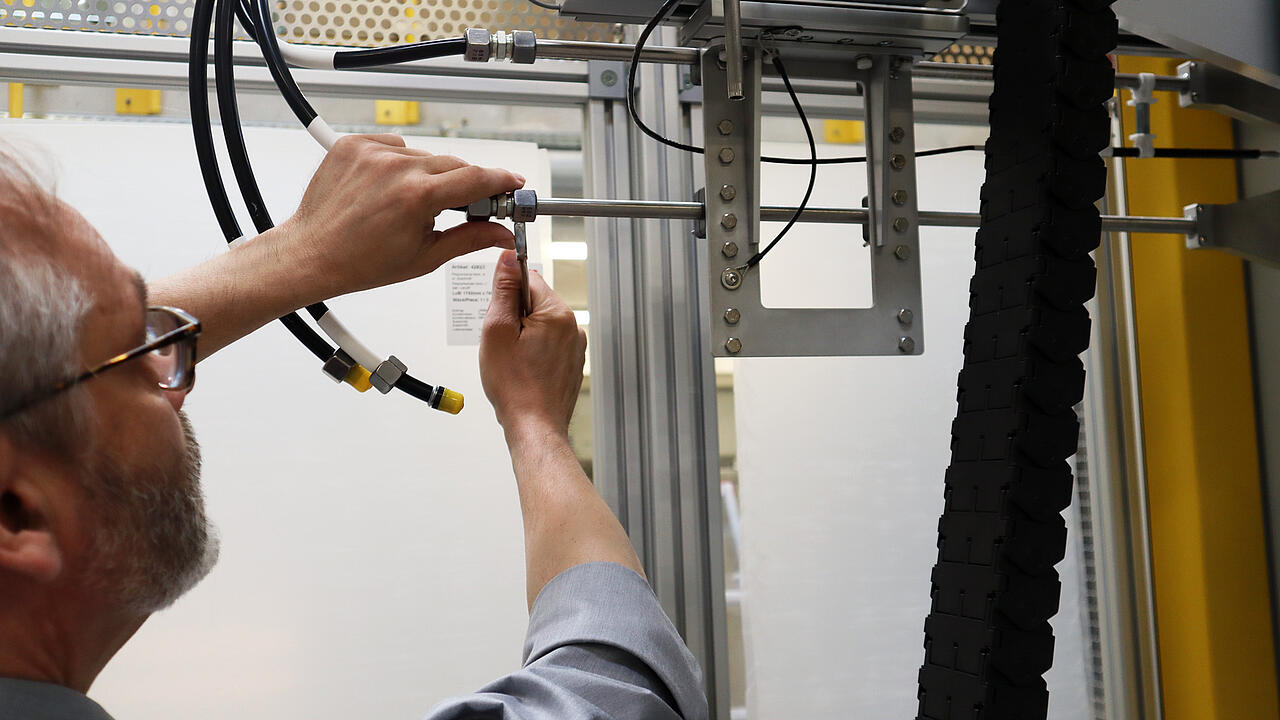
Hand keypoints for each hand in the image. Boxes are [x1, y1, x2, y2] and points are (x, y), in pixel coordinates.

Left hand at [275, 134, 524, 300]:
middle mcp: (395, 168)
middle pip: (453, 165)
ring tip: (408, 204)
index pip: (476, 178)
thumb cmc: (359, 262)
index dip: (501, 181)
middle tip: (462, 206)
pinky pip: (394, 146)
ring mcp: (372, 153)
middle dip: (464, 184)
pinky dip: (399, 163)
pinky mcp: (354, 145)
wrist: (311, 254)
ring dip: (428, 176)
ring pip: (423, 156)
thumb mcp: (424, 257)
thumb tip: (499, 234)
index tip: (512, 183)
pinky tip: (388, 188)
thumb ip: (469, 239)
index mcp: (416, 196)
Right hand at [479, 251, 586, 435]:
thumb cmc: (515, 386)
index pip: (528, 278)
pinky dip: (533, 351)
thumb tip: (507, 259)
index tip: (498, 314)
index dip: (506, 293)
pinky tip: (523, 370)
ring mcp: (575, 346)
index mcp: (557, 314)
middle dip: (514, 317)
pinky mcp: (571, 362)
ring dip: (523, 335)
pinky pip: (548, 344)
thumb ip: (504, 291)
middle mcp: (573, 326)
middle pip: (534, 302)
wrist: (534, 426)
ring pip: (540, 325)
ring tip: (513, 360)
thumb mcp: (497, 330)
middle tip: (503, 343)